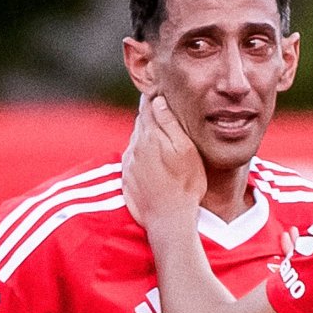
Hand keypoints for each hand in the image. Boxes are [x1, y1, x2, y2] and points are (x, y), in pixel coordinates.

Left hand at [122, 94, 206, 228]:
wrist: (168, 220)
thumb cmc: (186, 186)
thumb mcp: (186, 151)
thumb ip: (170, 124)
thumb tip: (158, 101)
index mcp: (150, 135)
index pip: (148, 105)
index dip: (155, 97)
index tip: (162, 92)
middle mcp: (135, 146)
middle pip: (141, 121)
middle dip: (151, 114)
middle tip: (164, 111)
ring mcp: (129, 162)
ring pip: (136, 139)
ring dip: (147, 136)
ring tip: (162, 140)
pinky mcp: (126, 177)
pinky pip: (132, 158)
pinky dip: (141, 154)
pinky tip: (154, 162)